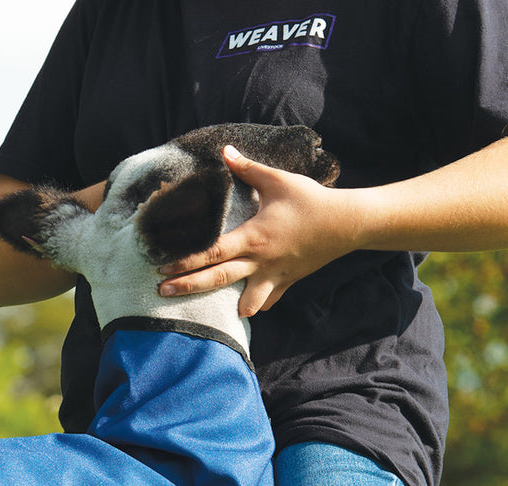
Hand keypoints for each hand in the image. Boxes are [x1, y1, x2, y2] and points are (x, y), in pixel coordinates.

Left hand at [157, 144, 359, 315]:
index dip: (184, 261)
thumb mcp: (277, 180)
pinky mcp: (287, 282)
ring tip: (205, 312)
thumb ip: (247, 168)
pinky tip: (246, 309)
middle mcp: (259, 261)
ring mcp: (273, 276)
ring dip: (225, 307)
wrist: (346, 223)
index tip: (162, 267)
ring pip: (244, 300)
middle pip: (217, 279)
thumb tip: (225, 150)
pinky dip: (256, 305)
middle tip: (160, 292)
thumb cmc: (310, 200)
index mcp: (252, 237)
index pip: (211, 252)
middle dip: (187, 287)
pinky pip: (268, 300)